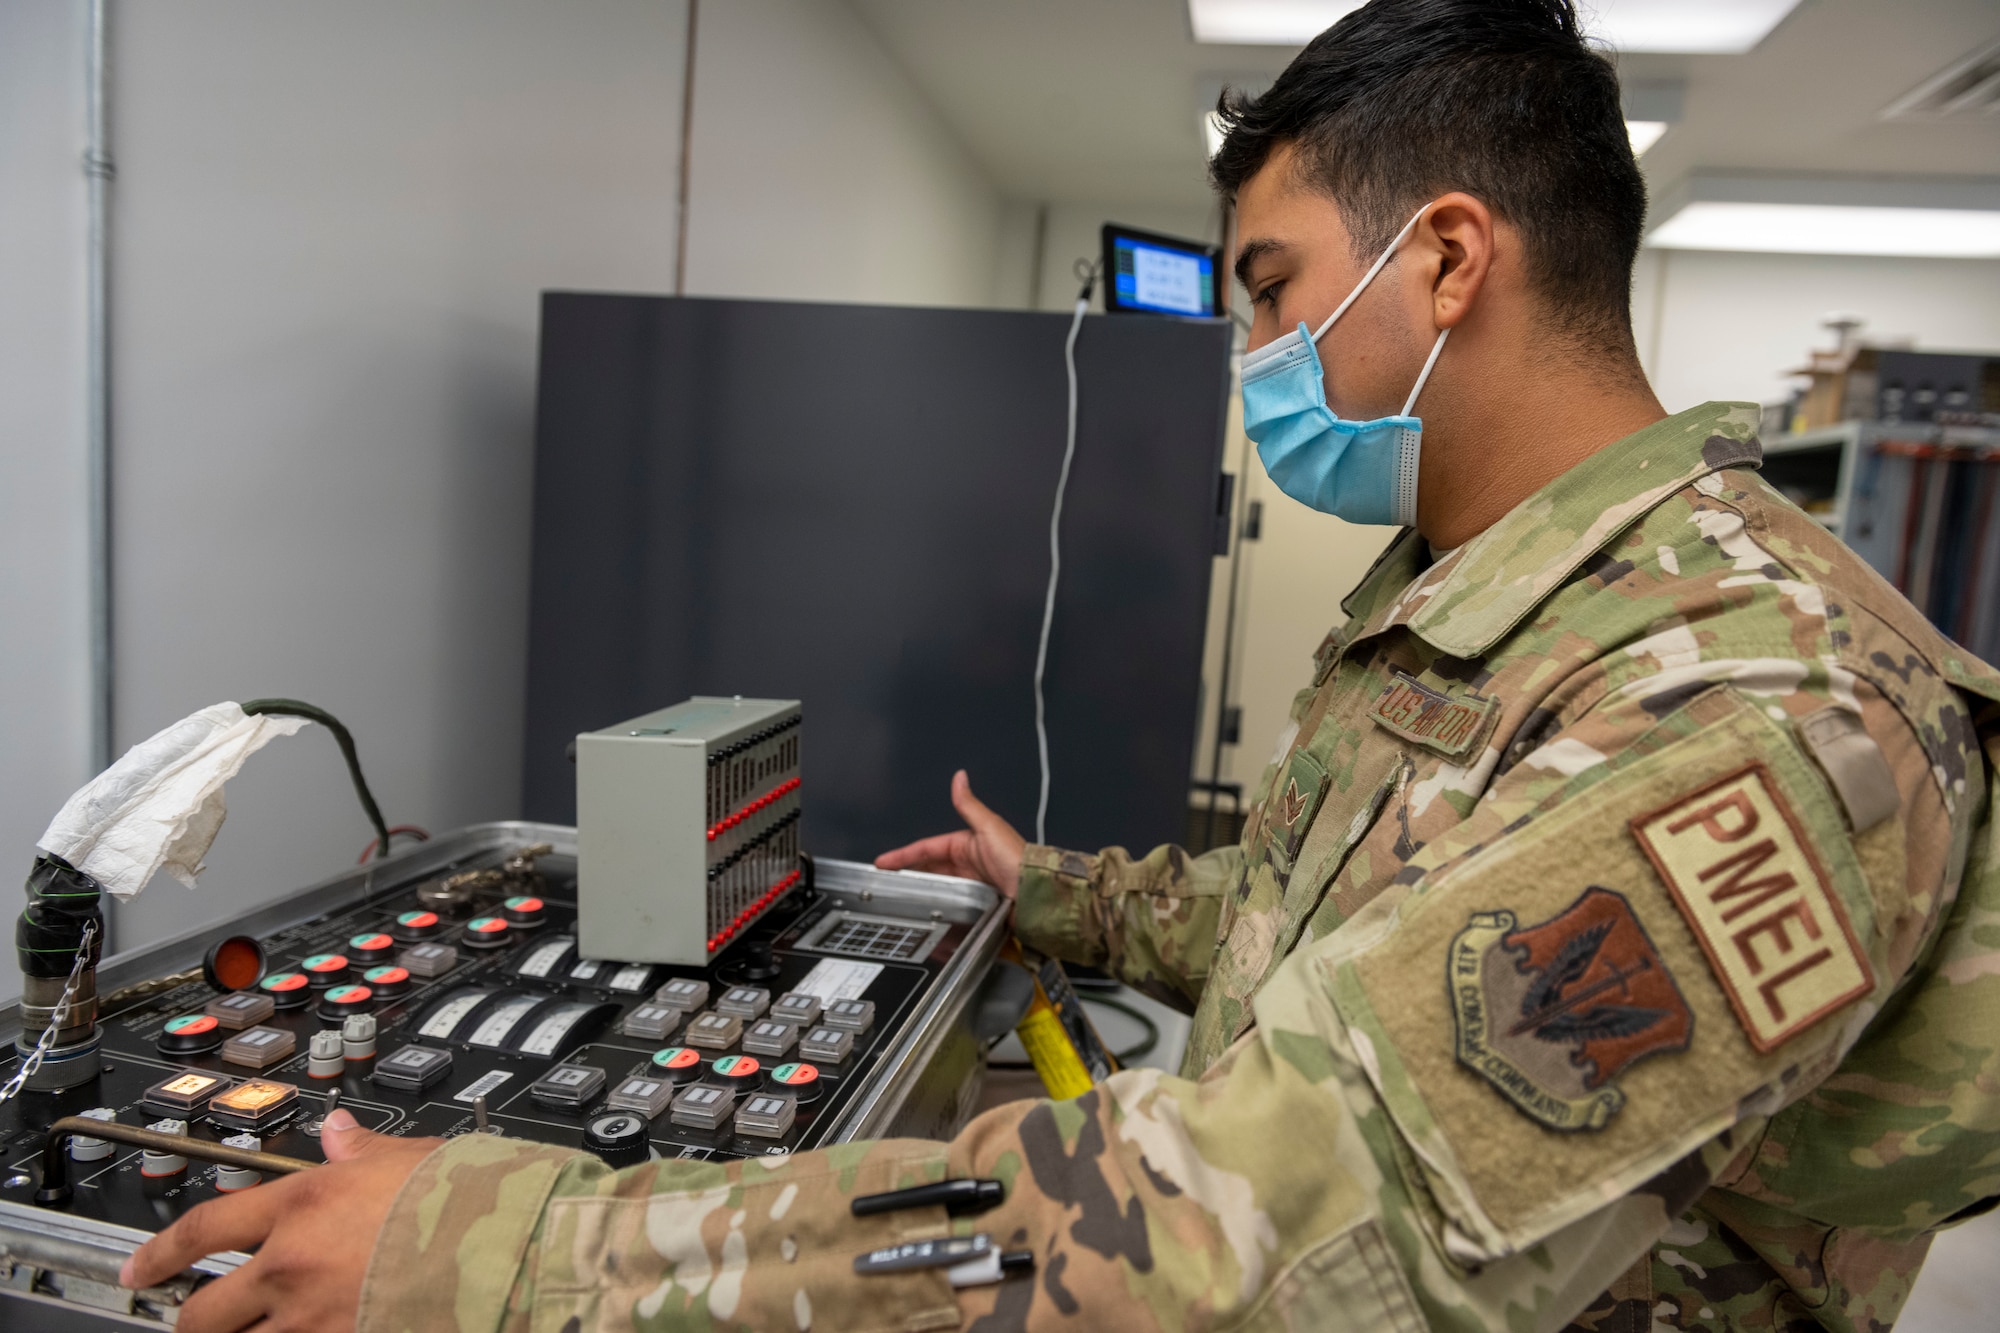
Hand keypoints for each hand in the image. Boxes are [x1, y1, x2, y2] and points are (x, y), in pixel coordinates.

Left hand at [121, 1110, 438, 1331]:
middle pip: (206, 1311)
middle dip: (194, 1320)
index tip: (143, 1267)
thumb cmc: (465, 1200)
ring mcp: (310, 1322)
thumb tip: (339, 1134)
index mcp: (303, 1205)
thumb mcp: (409, 1158)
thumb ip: (364, 1152)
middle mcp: (291, 1268)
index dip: (161, 1251)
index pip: (206, 1228)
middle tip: (195, 1322)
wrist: (503, 1249)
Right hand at [874, 770, 1026, 897]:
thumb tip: (959, 778)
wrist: (1035, 892)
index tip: (883, 863)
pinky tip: (927, 911)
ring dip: (921, 890)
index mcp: (967, 844)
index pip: (927, 848)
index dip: (903, 854)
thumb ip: (969, 805)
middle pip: (929, 868)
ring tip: (900, 899)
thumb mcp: (989, 827)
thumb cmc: (1017, 859)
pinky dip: (937, 905)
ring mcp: (971, 884)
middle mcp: (968, 863)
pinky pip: (950, 902)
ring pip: (937, 886)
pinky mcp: (976, 903)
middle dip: (908, 873)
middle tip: (886, 883)